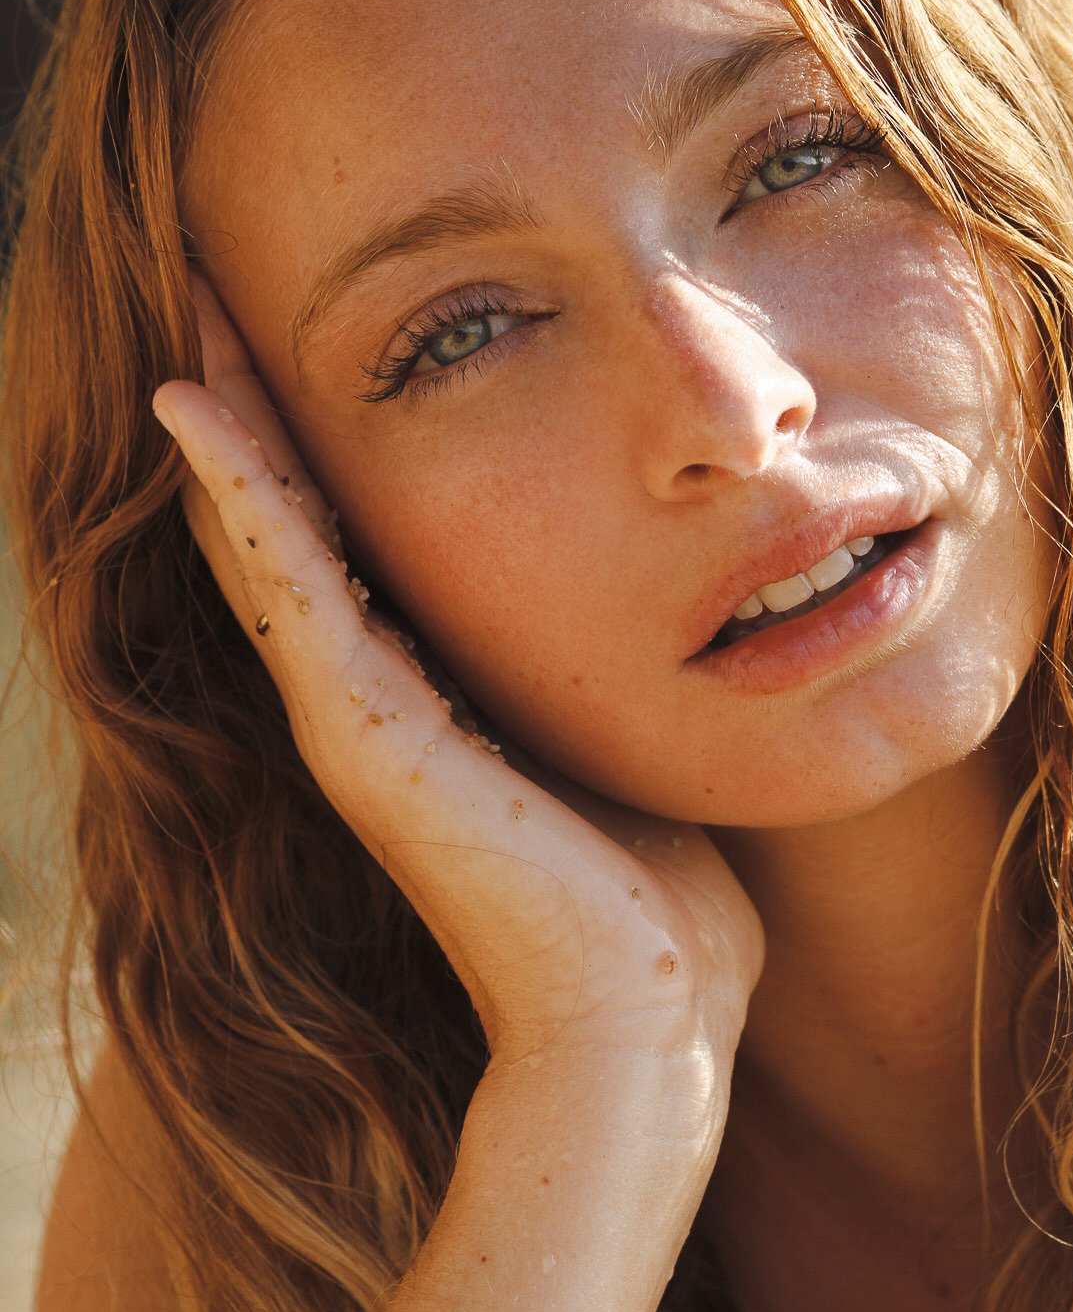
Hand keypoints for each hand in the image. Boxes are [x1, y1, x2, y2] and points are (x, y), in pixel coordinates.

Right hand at [151, 279, 764, 1070]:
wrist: (647, 1011)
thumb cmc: (648, 884)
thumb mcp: (602, 731)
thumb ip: (579, 664)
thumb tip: (633, 589)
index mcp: (419, 698)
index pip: (339, 544)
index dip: (302, 445)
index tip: (288, 346)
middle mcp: (363, 702)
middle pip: (279, 527)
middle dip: (247, 415)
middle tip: (203, 301)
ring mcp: (350, 718)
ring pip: (260, 539)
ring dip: (223, 427)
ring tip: (186, 325)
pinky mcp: (366, 735)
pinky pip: (287, 581)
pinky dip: (238, 488)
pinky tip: (196, 408)